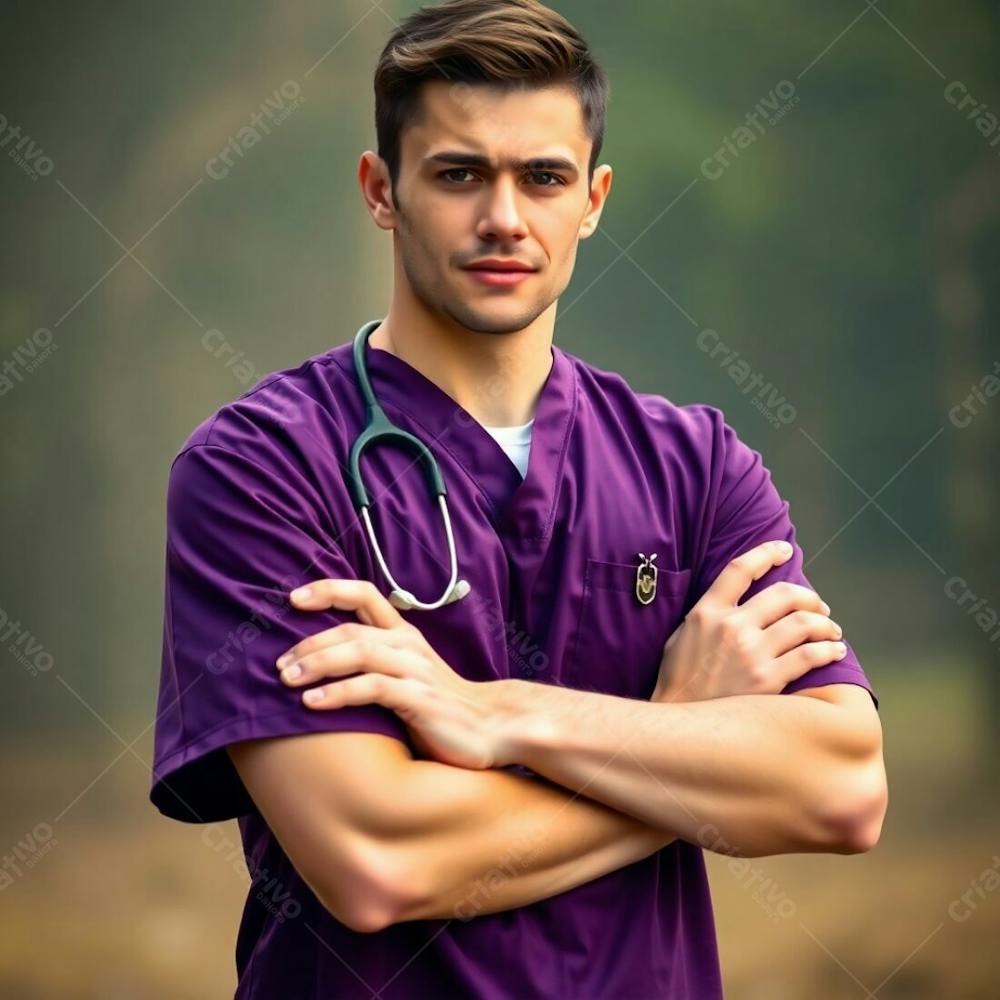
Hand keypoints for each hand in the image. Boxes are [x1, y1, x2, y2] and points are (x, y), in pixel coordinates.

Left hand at [275, 579, 513, 769]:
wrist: (491, 729)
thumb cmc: (441, 706)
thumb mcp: (408, 675)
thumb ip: (376, 662)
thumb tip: (323, 660)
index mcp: (404, 634)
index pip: (364, 594)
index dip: (328, 590)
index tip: (293, 599)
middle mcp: (408, 645)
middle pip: (350, 627)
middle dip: (308, 642)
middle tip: (278, 663)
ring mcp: (415, 670)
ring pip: (359, 651)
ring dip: (317, 663)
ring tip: (286, 679)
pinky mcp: (419, 698)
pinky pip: (372, 688)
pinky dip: (337, 693)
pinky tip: (312, 702)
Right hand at [651, 540, 845, 702]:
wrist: (679, 723)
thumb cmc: (678, 681)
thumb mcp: (681, 637)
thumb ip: (707, 616)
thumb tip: (732, 601)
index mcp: (707, 612)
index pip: (740, 569)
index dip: (766, 553)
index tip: (784, 550)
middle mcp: (731, 626)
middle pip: (783, 594)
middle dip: (809, 596)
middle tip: (819, 606)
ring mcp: (751, 653)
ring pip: (804, 622)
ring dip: (825, 623)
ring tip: (831, 630)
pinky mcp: (768, 679)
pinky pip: (810, 656)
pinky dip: (828, 650)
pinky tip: (834, 651)